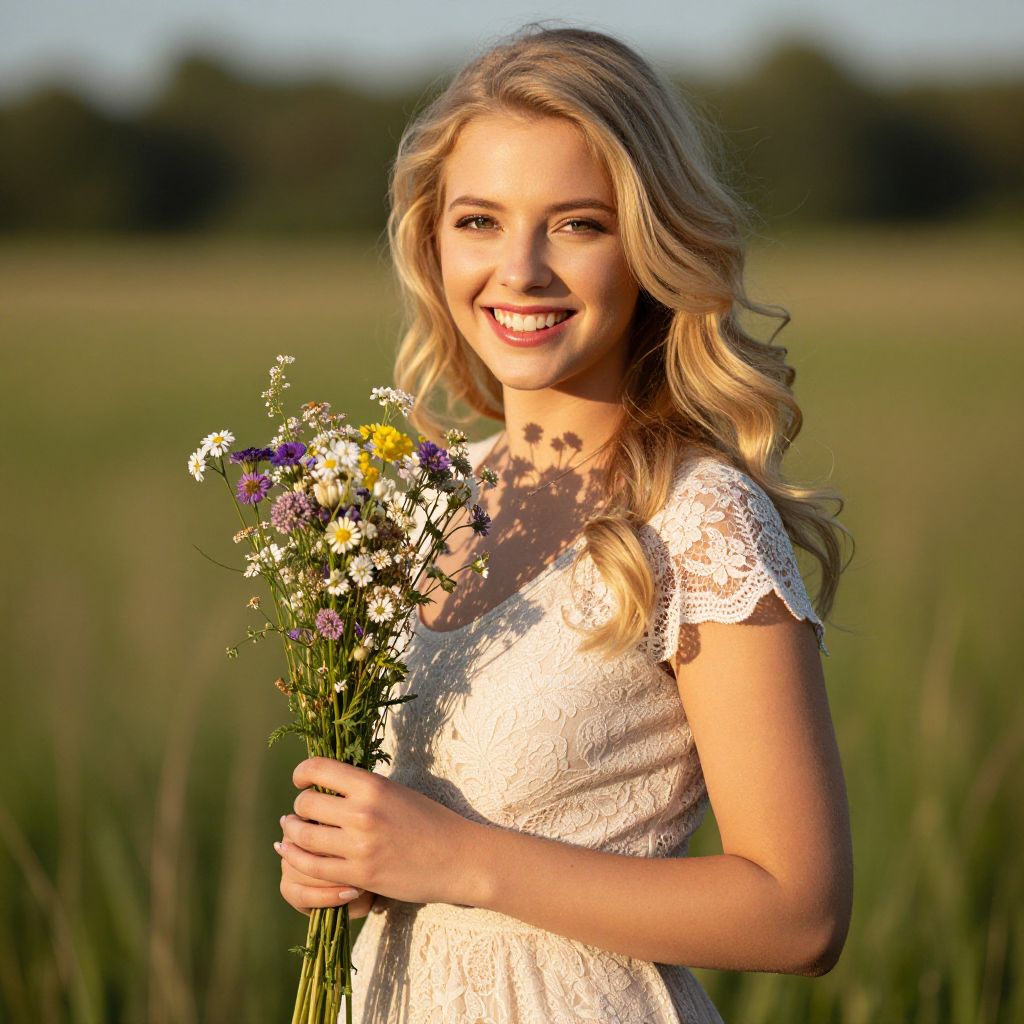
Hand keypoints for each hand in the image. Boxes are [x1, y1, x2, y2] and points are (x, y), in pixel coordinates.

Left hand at [276, 757, 484, 907]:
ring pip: (303, 836)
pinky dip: (297, 859)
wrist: (458, 858)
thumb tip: (328, 785)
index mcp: (373, 786)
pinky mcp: (359, 875)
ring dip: (291, 833)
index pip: (319, 769)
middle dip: (298, 807)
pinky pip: (313, 866)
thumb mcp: (396, 793)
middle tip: (300, 812)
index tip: (301, 781)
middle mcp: (362, 812)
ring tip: (290, 831)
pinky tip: (292, 853)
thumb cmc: (430, 821)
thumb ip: (363, 789)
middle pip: (306, 804)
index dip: (302, 773)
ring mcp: (359, 846)